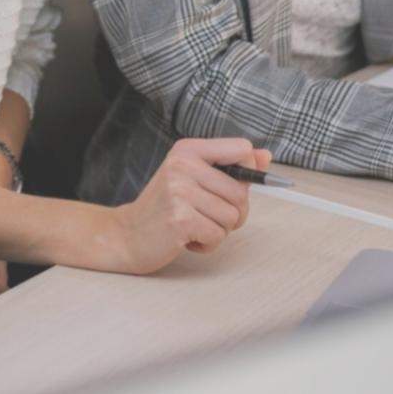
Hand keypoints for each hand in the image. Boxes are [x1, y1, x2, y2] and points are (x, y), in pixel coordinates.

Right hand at [105, 138, 269, 274]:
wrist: (127, 234)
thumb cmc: (165, 207)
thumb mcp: (194, 177)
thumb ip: (231, 167)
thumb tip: (266, 156)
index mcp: (188, 149)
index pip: (242, 149)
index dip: (248, 172)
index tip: (232, 188)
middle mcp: (183, 165)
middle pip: (242, 192)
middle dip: (232, 213)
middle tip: (206, 215)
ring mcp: (179, 191)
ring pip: (232, 216)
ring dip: (218, 230)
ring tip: (193, 225)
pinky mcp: (179, 219)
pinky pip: (218, 235)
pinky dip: (207, 243)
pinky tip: (187, 238)